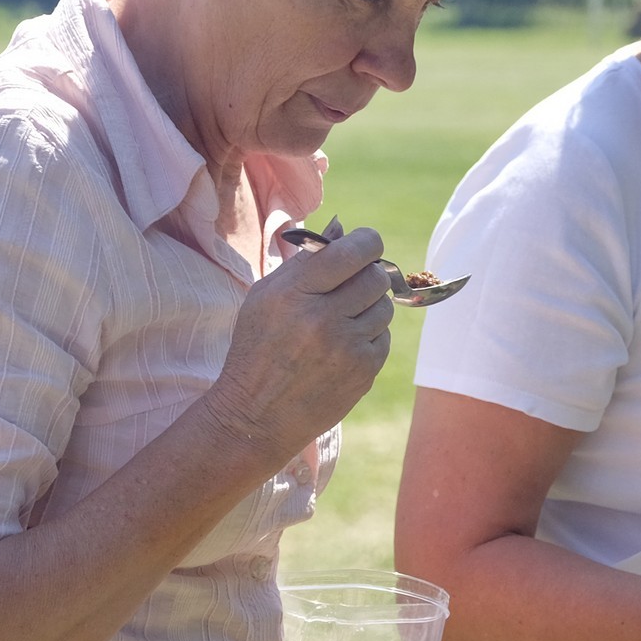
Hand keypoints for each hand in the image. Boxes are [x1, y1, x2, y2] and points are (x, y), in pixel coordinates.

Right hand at [201, 226, 395, 464]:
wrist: (256, 415)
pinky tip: (342, 345)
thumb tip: (344, 225)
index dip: (367, 241)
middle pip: (376, 276)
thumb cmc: (258, 347)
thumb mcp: (266, 296)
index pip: (352, 250)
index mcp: (295, 293)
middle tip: (351, 283)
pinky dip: (369, 336)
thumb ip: (306, 259)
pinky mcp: (363, 372)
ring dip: (369, 306)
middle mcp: (323, 319)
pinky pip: (384, 337)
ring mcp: (346, 348)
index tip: (364, 244)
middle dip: (368, 273)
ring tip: (342, 318)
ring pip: (385, 306)